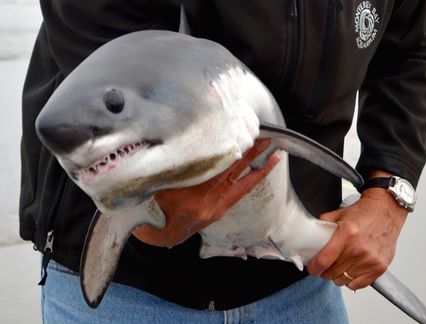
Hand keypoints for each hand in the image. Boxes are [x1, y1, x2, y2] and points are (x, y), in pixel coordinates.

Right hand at [132, 139, 280, 247]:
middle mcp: (206, 204)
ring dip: (258, 170)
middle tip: (266, 139)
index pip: (216, 169)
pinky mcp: (218, 213)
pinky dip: (248, 181)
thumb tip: (190, 145)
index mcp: (189, 196)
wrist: (157, 235)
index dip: (231, 152)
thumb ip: (177, 169)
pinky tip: (258, 170)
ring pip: (241, 186)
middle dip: (250, 155)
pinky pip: (238, 194)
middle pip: (233, 174)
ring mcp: (215, 210)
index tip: (241, 135)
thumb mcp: (158, 185)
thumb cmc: (152, 207)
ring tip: (274, 155)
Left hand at [307, 172, 407, 289]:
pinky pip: (358, 285)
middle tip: (327, 263)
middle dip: (325, 270)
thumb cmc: (362, 214)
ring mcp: (370, 260)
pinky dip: (352, 280)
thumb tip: (308, 238)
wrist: (386, 211)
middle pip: (332, 273)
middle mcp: (358, 249)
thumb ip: (321, 226)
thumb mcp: (337, 215)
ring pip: (343, 280)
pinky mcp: (379, 267)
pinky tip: (352, 268)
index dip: (314, 268)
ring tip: (341, 264)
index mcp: (346, 235)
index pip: (324, 260)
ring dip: (339, 275)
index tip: (312, 268)